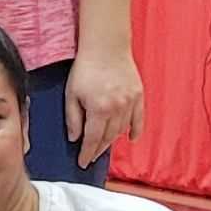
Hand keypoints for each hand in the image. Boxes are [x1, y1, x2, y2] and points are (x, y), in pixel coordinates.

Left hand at [68, 44, 142, 166]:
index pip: (92, 139)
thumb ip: (73, 118)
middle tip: (91, 157)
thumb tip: (75, 138)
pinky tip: (131, 139)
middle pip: (108, 137)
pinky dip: (135, 130)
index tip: (82, 163)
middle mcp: (117, 109)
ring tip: (104, 147)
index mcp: (99, 109)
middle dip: (98, 150)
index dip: (87, 153)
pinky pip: (139, 119)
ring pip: (122, 130)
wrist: (106, 47)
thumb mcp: (71, 93)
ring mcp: (130, 103)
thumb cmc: (85, 68)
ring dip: (112, 141)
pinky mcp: (139, 96)